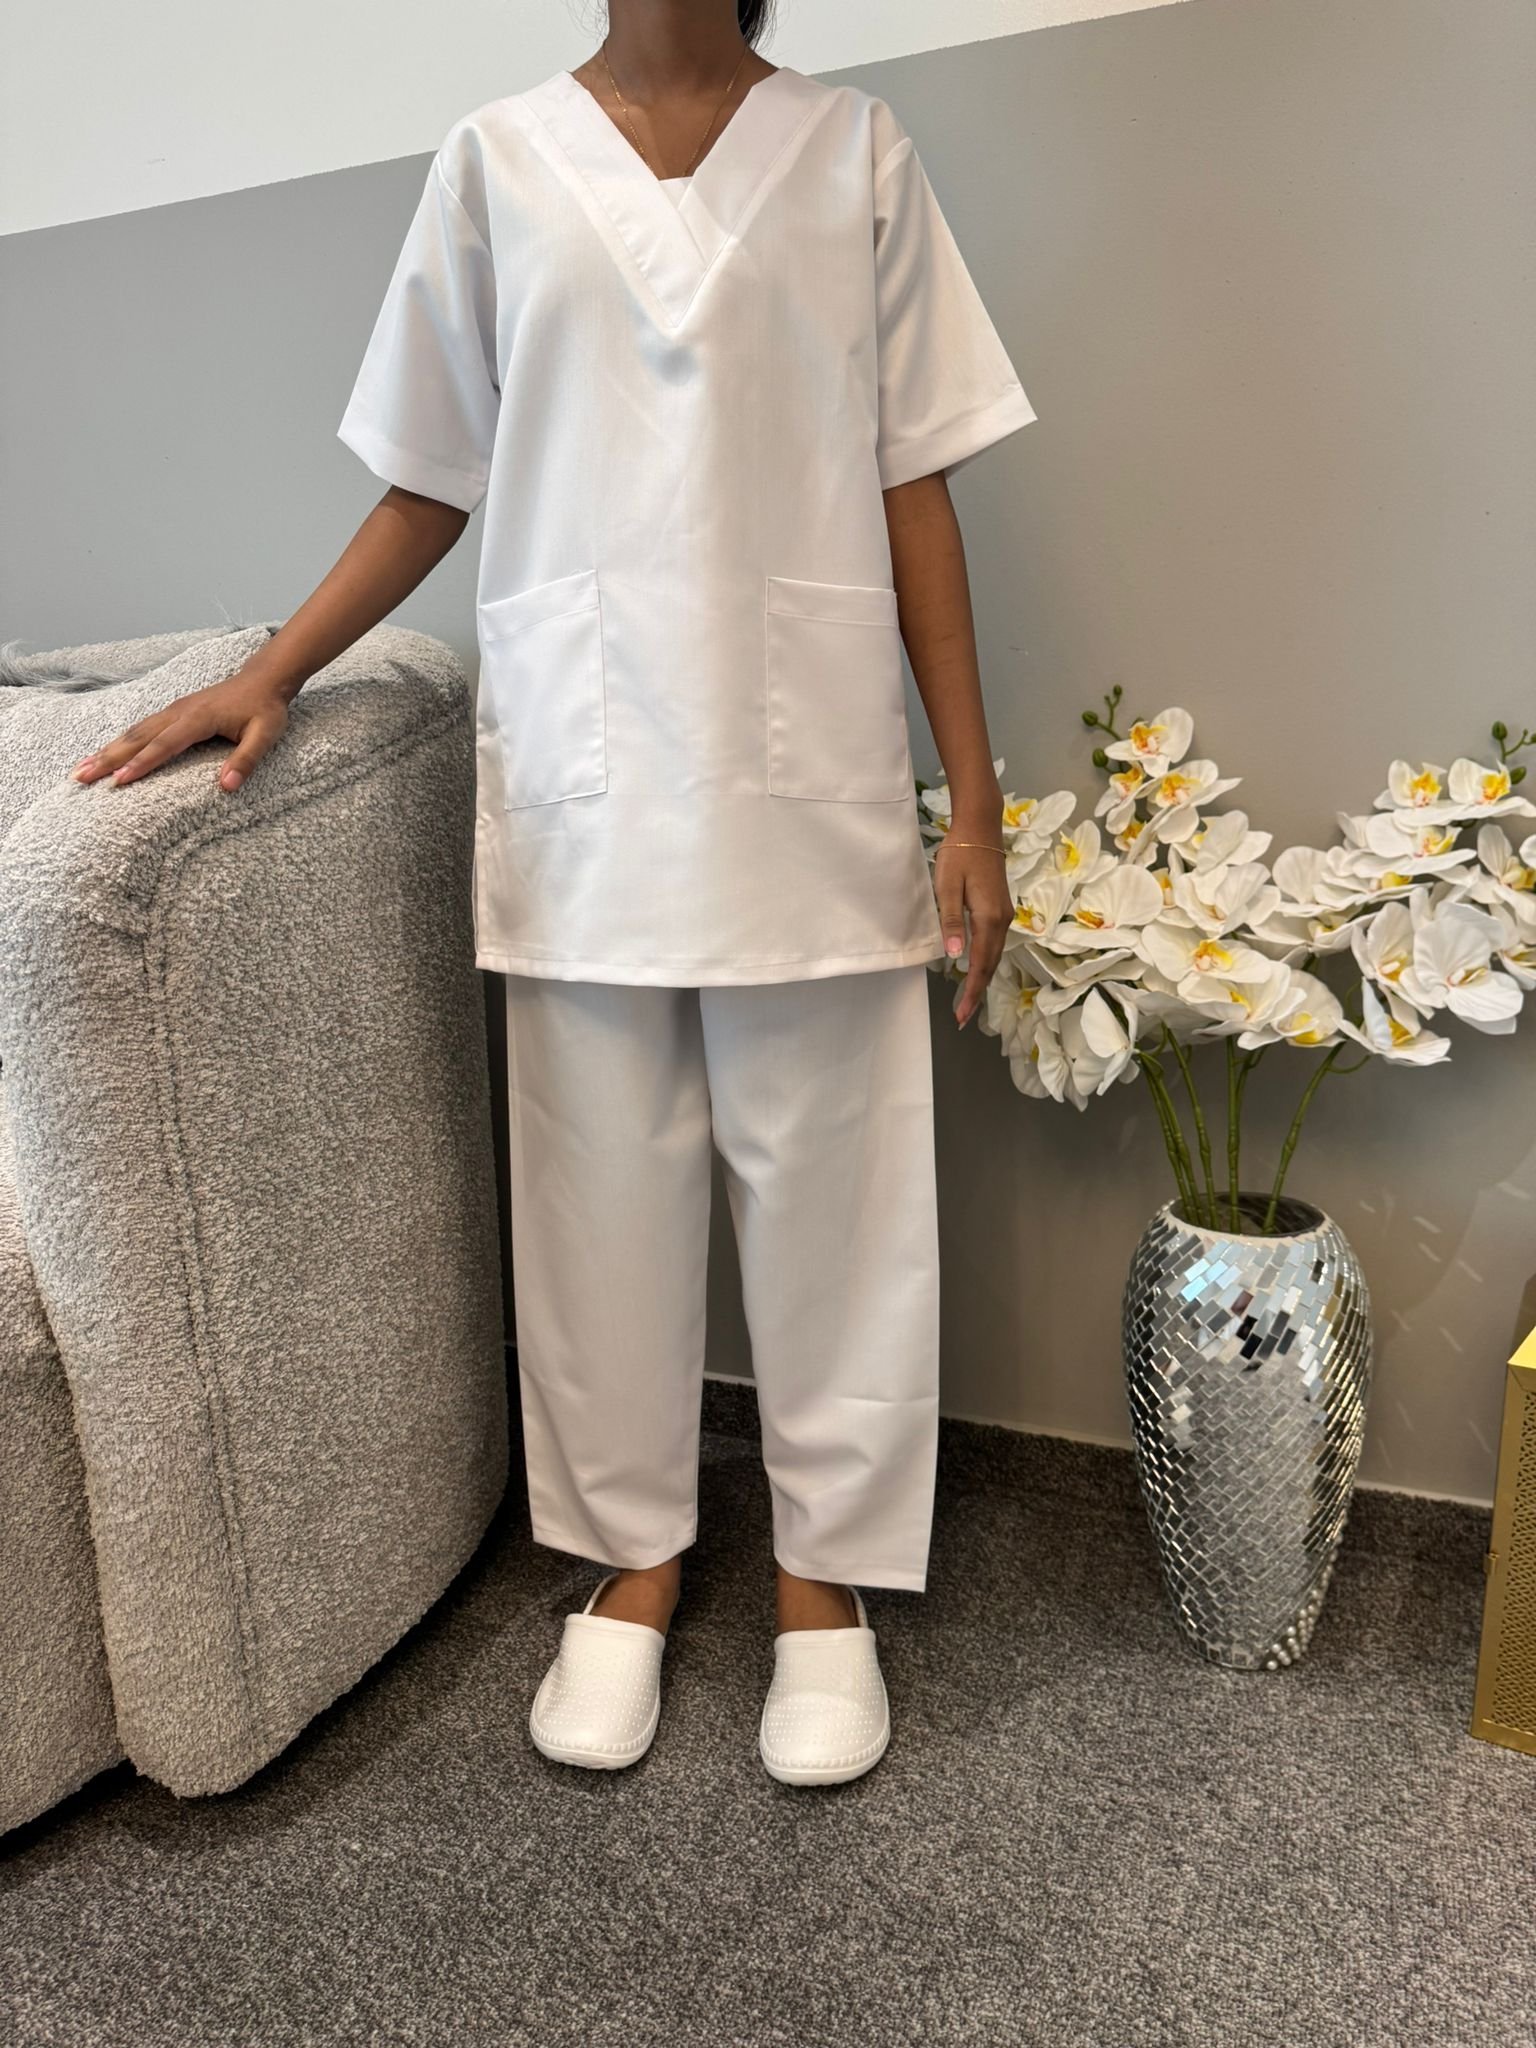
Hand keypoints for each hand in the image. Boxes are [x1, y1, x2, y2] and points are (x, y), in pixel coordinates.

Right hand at [69, 663, 294, 792]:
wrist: (263, 679)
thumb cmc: (265, 709)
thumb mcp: (265, 735)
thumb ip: (246, 760)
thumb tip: (227, 787)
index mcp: (198, 718)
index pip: (164, 745)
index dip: (142, 764)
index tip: (119, 781)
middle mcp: (178, 712)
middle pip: (137, 737)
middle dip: (107, 758)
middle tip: (80, 778)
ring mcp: (173, 710)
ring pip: (133, 731)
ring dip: (106, 750)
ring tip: (82, 769)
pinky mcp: (173, 713)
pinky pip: (140, 729)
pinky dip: (120, 743)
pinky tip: (107, 754)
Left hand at [934, 836, 1010, 1028]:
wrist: (980, 828)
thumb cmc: (960, 855)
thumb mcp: (947, 886)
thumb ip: (952, 922)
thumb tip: (955, 956)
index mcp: (988, 918)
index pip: (980, 964)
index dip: (971, 991)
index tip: (961, 1014)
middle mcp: (1002, 920)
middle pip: (991, 964)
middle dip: (977, 991)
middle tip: (962, 1016)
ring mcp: (1004, 914)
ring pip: (995, 955)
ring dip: (982, 978)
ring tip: (968, 999)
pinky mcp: (1001, 908)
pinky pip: (995, 943)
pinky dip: (987, 961)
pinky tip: (977, 968)